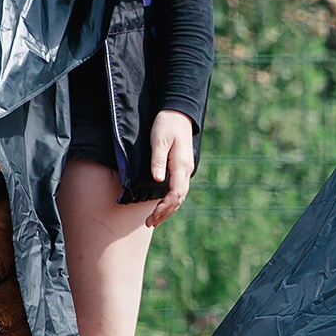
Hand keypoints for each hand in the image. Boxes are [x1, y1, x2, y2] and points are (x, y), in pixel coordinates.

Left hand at [144, 109, 197, 227]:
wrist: (179, 113)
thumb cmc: (166, 125)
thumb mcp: (159, 141)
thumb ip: (158, 161)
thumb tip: (157, 180)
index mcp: (181, 165)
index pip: (175, 194)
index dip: (163, 208)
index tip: (151, 217)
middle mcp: (186, 170)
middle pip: (179, 199)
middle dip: (165, 213)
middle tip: (150, 223)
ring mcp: (185, 169)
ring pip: (180, 195)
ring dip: (168, 209)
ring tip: (155, 220)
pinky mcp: (182, 167)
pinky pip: (178, 189)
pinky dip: (171, 200)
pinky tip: (163, 204)